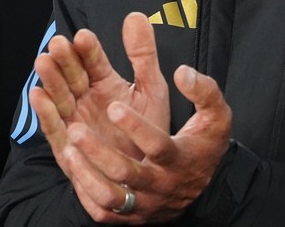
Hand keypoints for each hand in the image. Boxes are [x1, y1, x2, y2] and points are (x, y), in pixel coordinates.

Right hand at [30, 13, 169, 174]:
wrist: (150, 173)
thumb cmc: (150, 130)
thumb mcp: (151, 88)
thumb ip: (143, 55)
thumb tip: (135, 16)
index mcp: (105, 83)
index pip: (93, 61)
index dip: (88, 49)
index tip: (84, 36)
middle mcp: (86, 99)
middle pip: (71, 76)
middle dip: (63, 60)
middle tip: (57, 44)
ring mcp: (76, 121)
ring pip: (59, 98)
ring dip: (50, 81)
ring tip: (43, 62)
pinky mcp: (69, 147)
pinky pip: (55, 128)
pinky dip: (46, 113)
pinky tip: (38, 96)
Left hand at [63, 65, 232, 223]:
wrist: (200, 185)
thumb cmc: (204, 144)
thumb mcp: (216, 115)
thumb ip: (204, 91)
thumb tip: (182, 72)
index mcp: (179, 159)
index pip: (157, 146)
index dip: (136, 128)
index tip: (114, 107)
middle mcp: (161, 185)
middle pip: (127, 174)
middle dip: (99, 152)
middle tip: (77, 129)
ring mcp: (144, 203)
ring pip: (110, 197)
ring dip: (87, 174)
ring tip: (68, 149)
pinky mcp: (130, 216)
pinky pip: (102, 211)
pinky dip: (85, 192)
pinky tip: (73, 168)